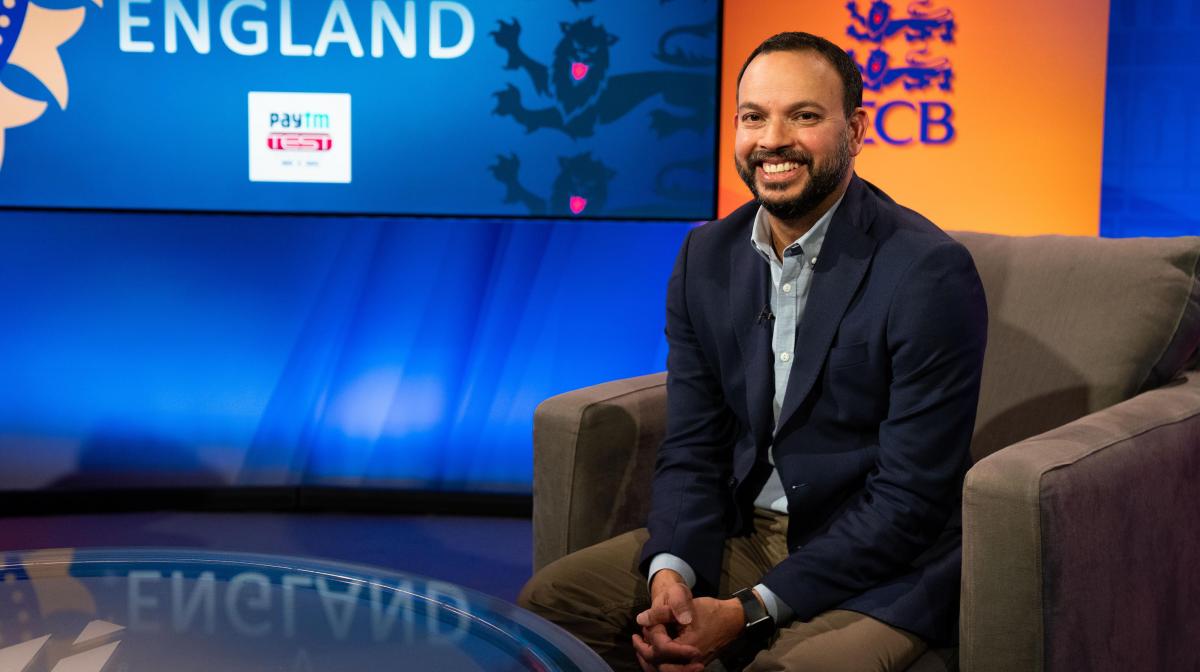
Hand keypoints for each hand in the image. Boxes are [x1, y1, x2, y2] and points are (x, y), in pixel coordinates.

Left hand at [632, 573, 746, 670]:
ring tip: (641, 648)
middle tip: (636, 640)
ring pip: (665, 671)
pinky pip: (673, 670)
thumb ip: (662, 613)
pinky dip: (661, 663)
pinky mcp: (694, 665)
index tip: (646, 624)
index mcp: (687, 648)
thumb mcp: (686, 607)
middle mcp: (690, 662)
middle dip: (644, 652)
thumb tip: (640, 619)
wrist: (732, 619)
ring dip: (650, 661)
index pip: (660, 648)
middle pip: (659, 666)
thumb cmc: (711, 611)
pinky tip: (655, 654)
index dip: (651, 635)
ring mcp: (693, 666)